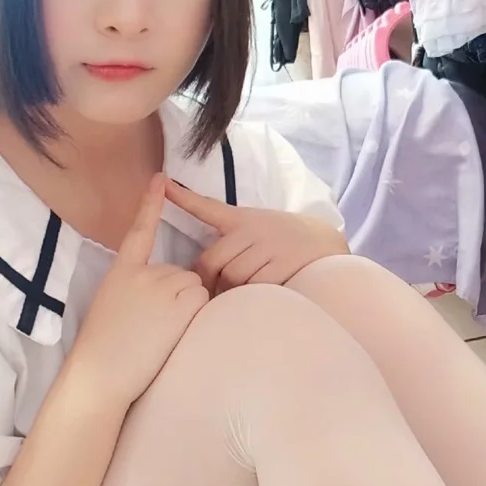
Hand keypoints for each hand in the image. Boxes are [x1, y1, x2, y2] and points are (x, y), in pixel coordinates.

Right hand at [68, 174, 208, 408]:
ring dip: (189, 308)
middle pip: (182, 273)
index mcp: (121, 271)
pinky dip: (198, 316)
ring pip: (195, 287)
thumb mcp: (112, 307)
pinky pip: (203, 300)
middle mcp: (143, 272)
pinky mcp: (181, 301)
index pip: (139, 231)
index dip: (150, 204)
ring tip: (161, 333)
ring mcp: (162, 285)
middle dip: (179, 297)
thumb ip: (137, 290)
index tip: (159, 179)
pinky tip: (173, 333)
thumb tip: (162, 294)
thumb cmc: (102, 350)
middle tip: (154, 327)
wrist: (99, 372)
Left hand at [163, 179, 348, 291]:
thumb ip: (227, 235)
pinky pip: (254, 288)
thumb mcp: (254, 225)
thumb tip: (198, 267)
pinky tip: (251, 301)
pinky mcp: (282, 266)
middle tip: (208, 294)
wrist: (323, 243)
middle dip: (207, 281)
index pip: (207, 207)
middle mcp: (252, 232)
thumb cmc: (282, 239)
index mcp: (241, 220)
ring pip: (231, 278)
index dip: (183, 197)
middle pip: (212, 261)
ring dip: (228, 294)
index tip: (162, 184)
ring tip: (232, 300)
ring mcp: (268, 248)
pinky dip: (248, 298)